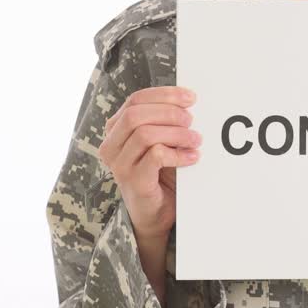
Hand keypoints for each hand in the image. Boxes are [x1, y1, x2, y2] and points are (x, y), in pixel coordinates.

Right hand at [99, 85, 201, 239]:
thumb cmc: (158, 173)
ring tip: (195, 140)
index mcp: (115, 130)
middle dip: (169, 112)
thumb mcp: (159, 141)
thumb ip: (164, 121)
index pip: (135, 100)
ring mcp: (120, 165)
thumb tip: (188, 100)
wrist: (155, 212)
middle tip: (191, 121)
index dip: (164, 95)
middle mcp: (111, 146)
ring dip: (177, 134)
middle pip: (135, 114)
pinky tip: (192, 157)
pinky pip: (156, 156)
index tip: (190, 97)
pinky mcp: (133, 181)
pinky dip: (178, 153)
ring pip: (145, 134)